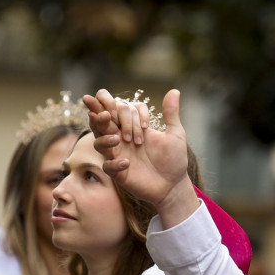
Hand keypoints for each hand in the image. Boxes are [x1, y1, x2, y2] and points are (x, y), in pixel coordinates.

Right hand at [84, 89, 197, 225]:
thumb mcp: (175, 134)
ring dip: (104, 139)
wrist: (174, 184)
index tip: (142, 123)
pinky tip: (127, 163)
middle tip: (106, 114)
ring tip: (117, 139)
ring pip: (99, 142)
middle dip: (100, 115)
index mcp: (131, 127)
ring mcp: (118, 155)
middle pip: (101, 122)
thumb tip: (175, 90)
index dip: (123, 109)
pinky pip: (108, 166)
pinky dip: (115, 164)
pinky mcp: (119, 173)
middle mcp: (120, 138)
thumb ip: (171, 114)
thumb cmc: (173, 159)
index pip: (116, 109)